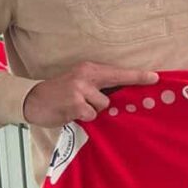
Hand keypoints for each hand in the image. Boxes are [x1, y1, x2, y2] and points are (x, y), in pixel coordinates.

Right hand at [23, 62, 157, 127]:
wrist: (31, 99)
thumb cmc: (59, 93)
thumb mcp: (78, 83)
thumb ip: (97, 87)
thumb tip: (119, 97)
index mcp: (89, 69)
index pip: (118, 73)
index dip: (137, 76)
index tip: (155, 78)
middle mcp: (85, 76)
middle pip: (114, 89)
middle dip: (115, 96)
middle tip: (121, 93)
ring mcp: (80, 90)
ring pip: (103, 106)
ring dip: (92, 110)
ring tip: (76, 107)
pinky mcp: (75, 104)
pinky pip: (91, 115)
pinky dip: (83, 117)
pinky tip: (70, 113)